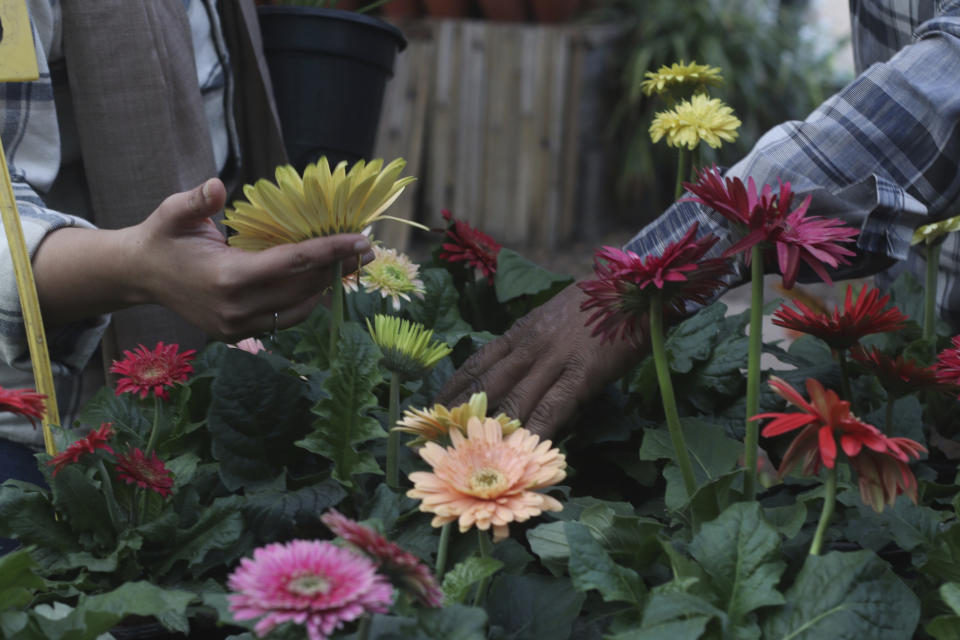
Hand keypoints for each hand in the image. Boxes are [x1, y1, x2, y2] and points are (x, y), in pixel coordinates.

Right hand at [33, 179, 370, 339]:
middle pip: (303, 288)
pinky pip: (283, 320)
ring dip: (326, 287)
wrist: (139, 276)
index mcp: (227, 277)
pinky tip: (321, 283)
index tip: (361, 240)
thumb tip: (216, 186)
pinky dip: (306, 302)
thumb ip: (197, 201)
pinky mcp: (236, 334)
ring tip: (351, 264)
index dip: (329, 251)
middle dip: (338, 267)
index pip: (292, 263)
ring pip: (298, 308)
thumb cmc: (162, 237)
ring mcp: (237, 326)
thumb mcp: (173, 212)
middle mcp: (236, 307)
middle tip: (367, 248)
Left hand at [437, 282, 644, 438]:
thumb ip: (535, 341)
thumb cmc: (600, 302)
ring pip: (515, 400)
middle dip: (461, 414)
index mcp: (522, 331)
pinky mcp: (582, 373)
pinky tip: (525, 451)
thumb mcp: (556, 315)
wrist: (636, 286)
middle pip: (487, 386)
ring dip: (494, 430)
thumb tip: (520, 372)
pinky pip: (553, 408)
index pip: (477, 363)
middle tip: (440, 439)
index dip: (453, 388)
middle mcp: (530, 345)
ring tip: (472, 456)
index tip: (433, 408)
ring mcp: (554, 359)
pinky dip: (537, 431)